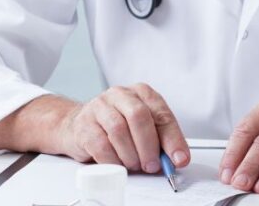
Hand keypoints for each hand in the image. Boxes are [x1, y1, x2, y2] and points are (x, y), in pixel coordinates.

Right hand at [58, 83, 189, 173]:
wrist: (79, 124)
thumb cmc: (117, 125)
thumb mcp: (144, 128)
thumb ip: (161, 140)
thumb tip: (177, 159)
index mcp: (141, 92)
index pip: (162, 114)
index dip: (173, 139)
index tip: (179, 159)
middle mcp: (120, 95)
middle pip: (139, 117)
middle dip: (149, 146)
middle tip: (152, 165)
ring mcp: (99, 107)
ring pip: (119, 130)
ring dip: (130, 155)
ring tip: (134, 165)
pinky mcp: (83, 124)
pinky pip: (100, 145)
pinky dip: (113, 160)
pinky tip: (118, 164)